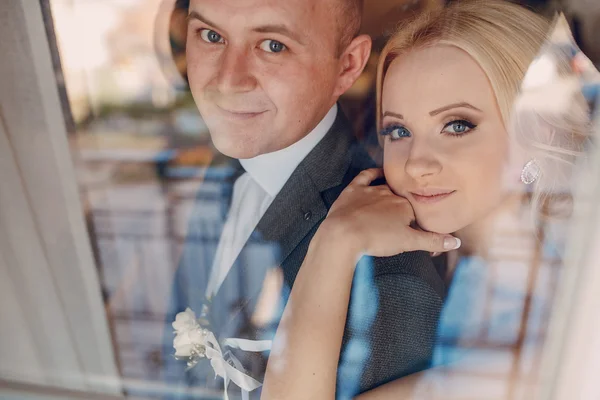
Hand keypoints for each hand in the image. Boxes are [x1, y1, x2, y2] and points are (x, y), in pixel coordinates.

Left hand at [322, 168, 460, 257]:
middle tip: (402, 225)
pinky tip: (380, 172)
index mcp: (405, 207)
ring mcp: (372, 190)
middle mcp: (391, 195)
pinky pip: (367, 176)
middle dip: (404, 212)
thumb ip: (432, 241)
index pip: (416, 214)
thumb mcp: (408, 243)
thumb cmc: (376, 239)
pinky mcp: (355, 189)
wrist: (344, 234)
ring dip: (392, 195)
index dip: (416, 226)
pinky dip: (374, 173)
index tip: (415, 235)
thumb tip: (456, 242)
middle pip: (402, 202)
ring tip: (394, 203)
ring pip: (387, 189)